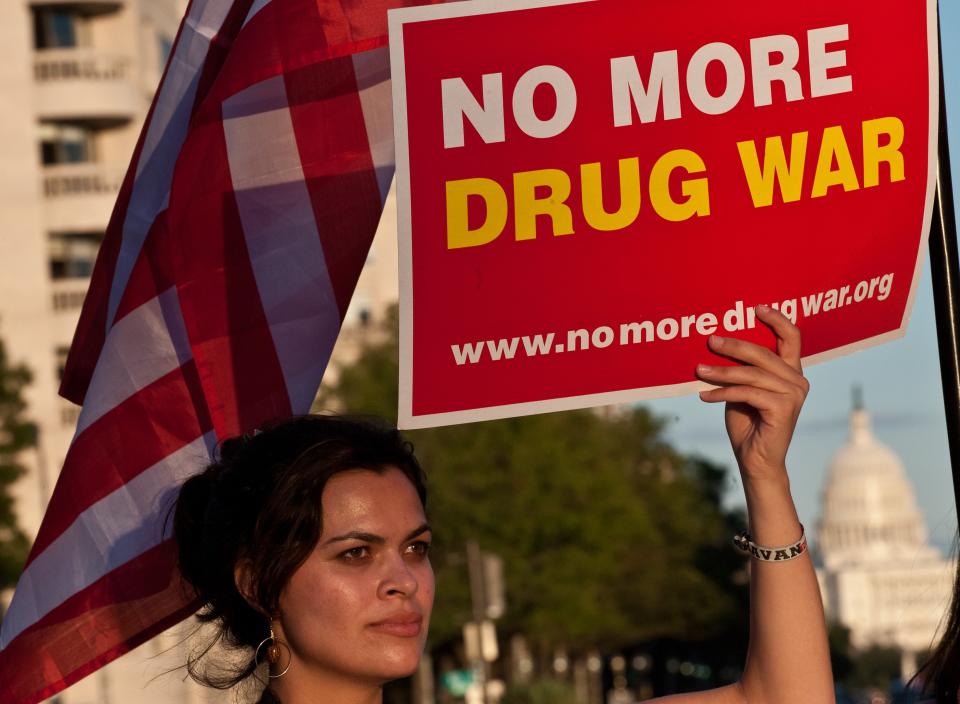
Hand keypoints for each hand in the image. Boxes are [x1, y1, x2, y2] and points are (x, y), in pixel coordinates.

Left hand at [695, 305, 808, 481]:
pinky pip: (747, 392)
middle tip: (710, 340)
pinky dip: (723, 392)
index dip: (776, 319)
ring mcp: (794, 394)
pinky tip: (704, 395)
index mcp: (790, 371)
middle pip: (764, 352)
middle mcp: (797, 380)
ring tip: (698, 370)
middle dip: (734, 345)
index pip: (791, 337)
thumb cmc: (747, 422)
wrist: (756, 460)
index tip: (756, 307)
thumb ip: (739, 369)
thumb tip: (715, 343)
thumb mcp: (741, 389)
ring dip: (721, 371)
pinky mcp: (784, 408)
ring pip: (752, 374)